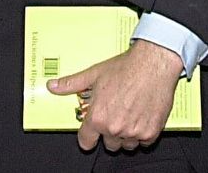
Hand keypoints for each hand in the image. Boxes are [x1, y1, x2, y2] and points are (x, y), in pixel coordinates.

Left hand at [46, 40, 182, 151]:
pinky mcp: (151, 132)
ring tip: (129, 115)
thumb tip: (53, 86)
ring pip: (126, 145)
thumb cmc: (126, 68)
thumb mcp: (94, 74)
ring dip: (126, 135)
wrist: (154, 64)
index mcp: (98, 117)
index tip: (91, 134)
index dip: (87, 137)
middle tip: (115, 115)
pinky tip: (142, 116)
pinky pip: (144, 142)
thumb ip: (72, 84)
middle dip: (110, 132)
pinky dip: (143, 132)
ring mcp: (133, 132)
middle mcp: (114, 127)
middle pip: (108, 144)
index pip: (86, 142)